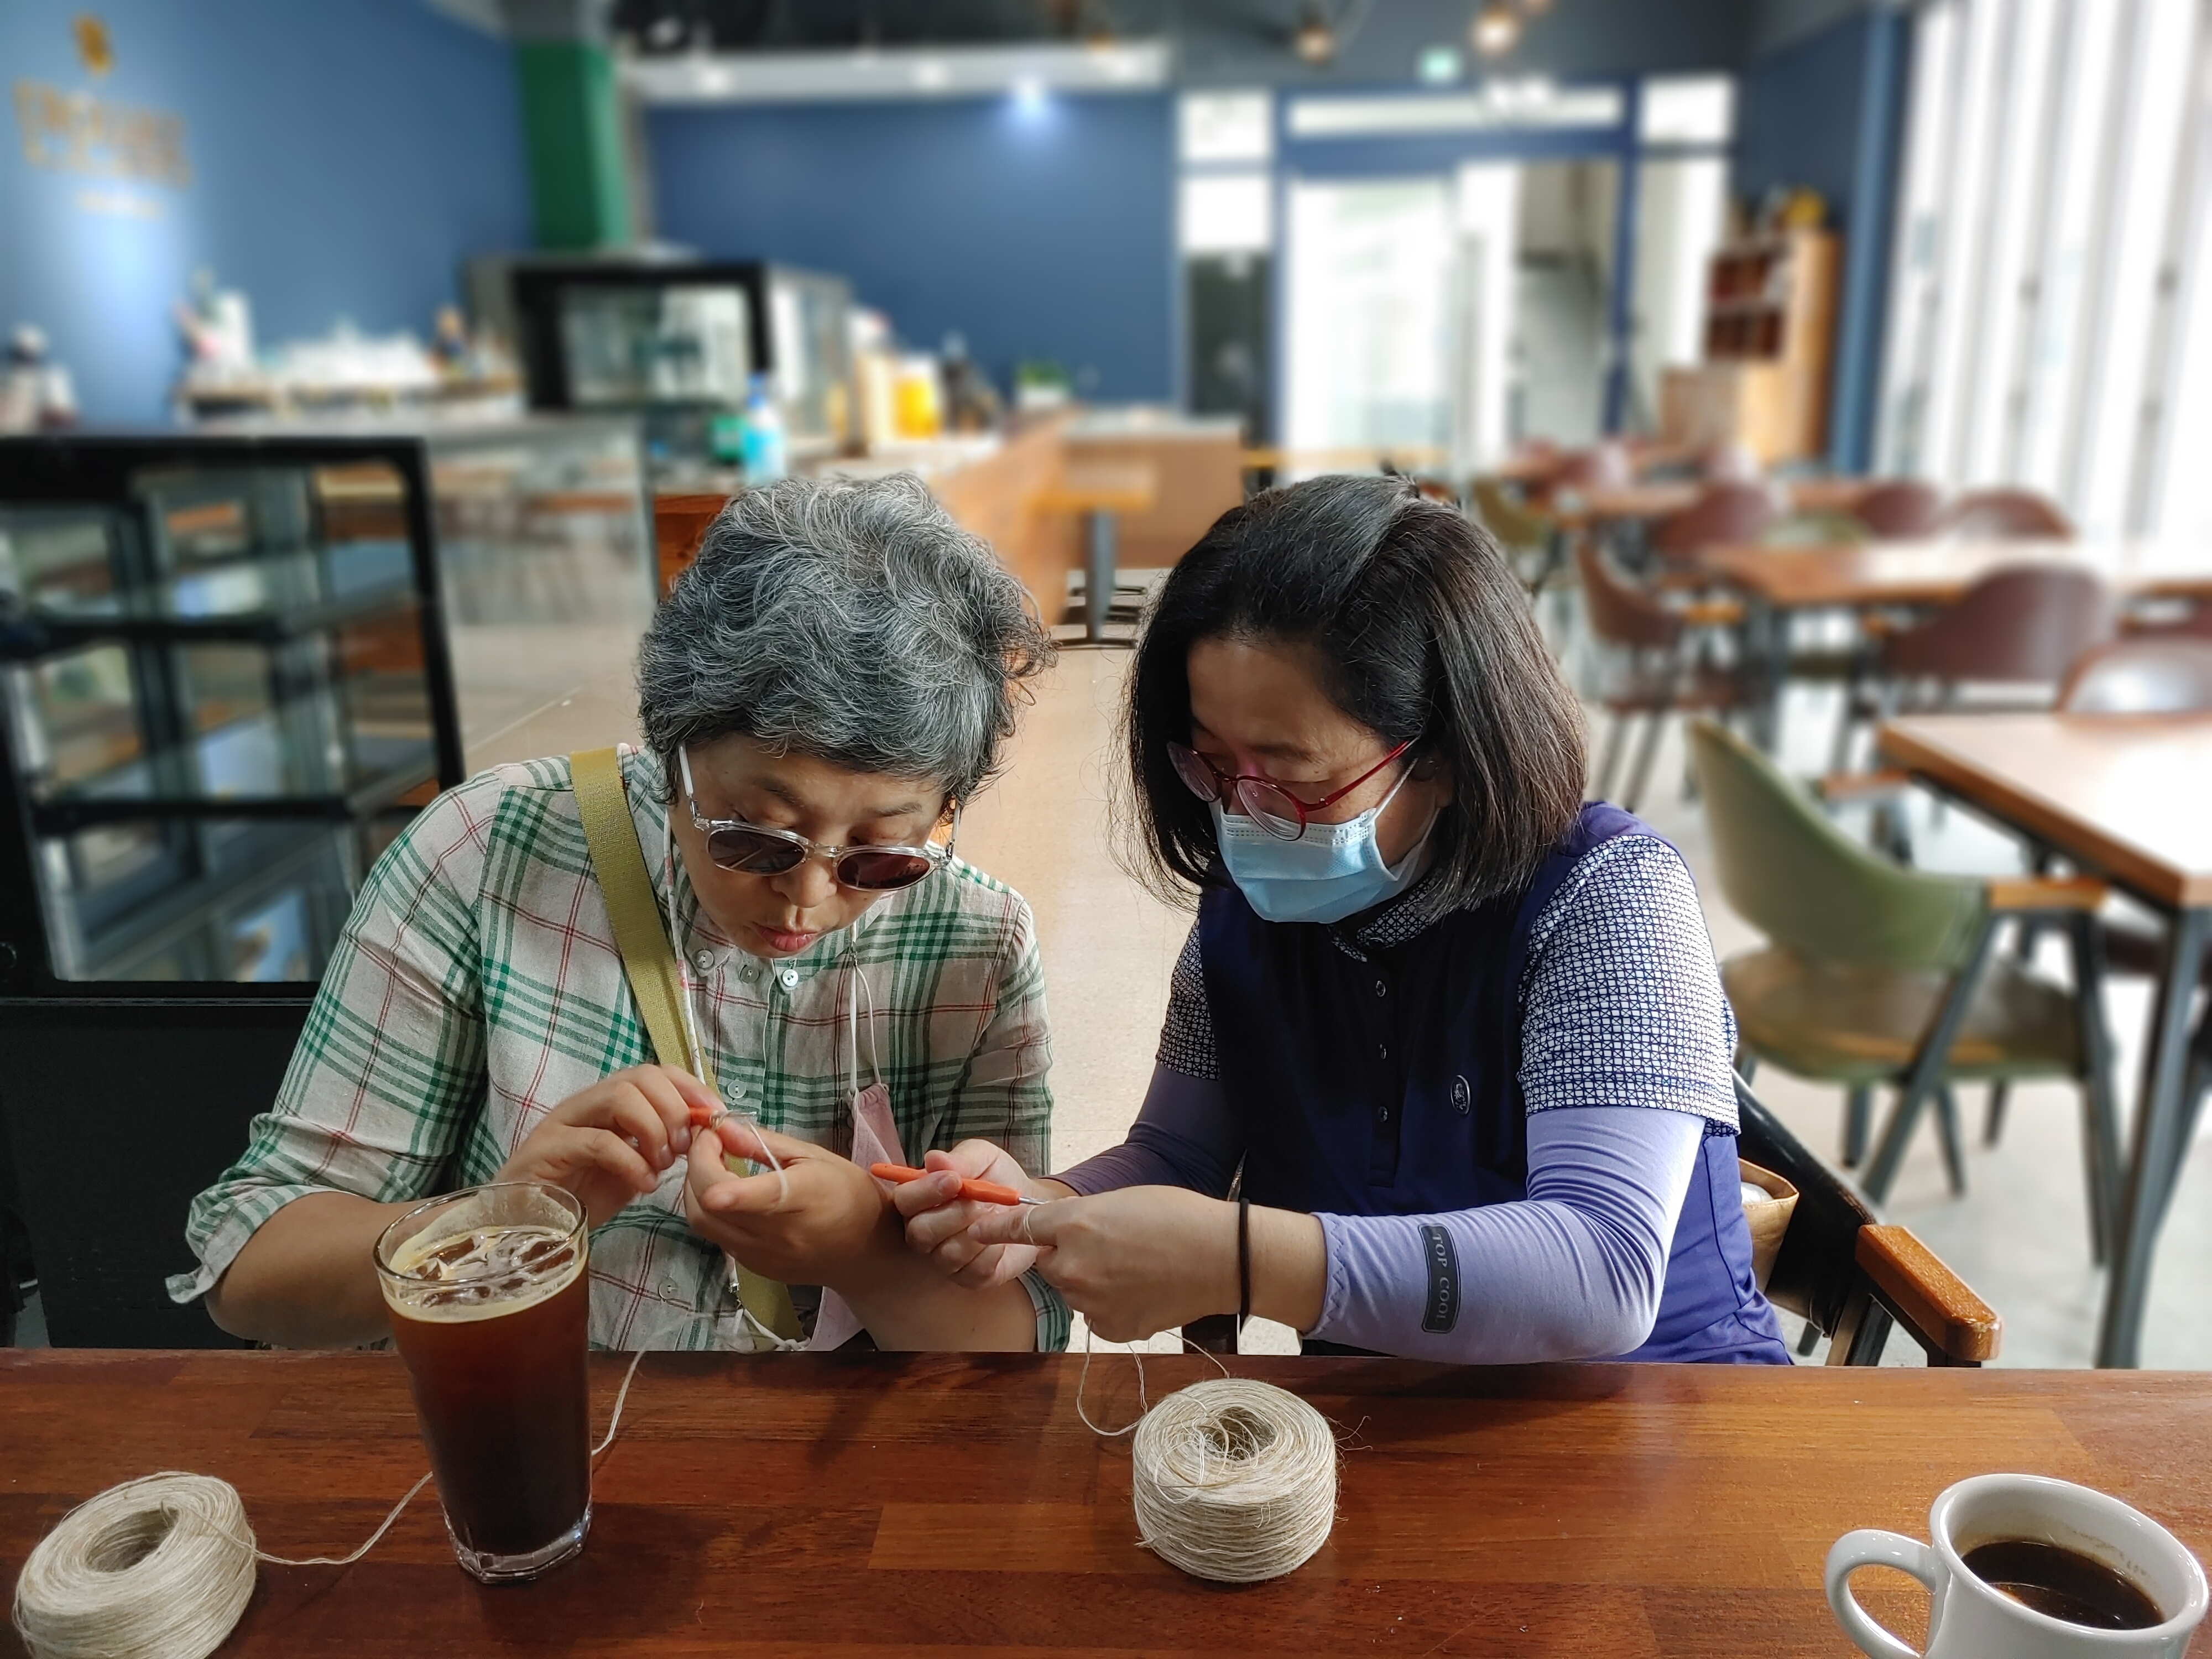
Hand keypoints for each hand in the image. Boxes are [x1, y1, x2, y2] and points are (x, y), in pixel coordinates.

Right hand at [497, 1065, 714, 1227]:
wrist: (524, 1228)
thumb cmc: (578, 1196)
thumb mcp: (631, 1169)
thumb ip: (659, 1149)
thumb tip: (700, 1136)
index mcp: (605, 1103)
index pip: (653, 1072)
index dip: (689, 1087)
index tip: (715, 1114)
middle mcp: (584, 1104)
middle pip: (639, 1077)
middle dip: (674, 1108)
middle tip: (684, 1147)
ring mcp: (562, 1123)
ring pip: (619, 1097)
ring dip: (654, 1129)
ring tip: (663, 1165)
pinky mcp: (547, 1150)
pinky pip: (598, 1141)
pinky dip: (631, 1161)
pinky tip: (644, 1184)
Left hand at [683, 1118, 889, 1286]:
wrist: (867, 1250)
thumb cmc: (848, 1193)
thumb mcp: (814, 1156)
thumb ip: (764, 1142)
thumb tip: (722, 1127)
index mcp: (801, 1198)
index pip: (751, 1196)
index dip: (715, 1177)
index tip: (708, 1138)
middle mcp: (777, 1234)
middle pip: (709, 1205)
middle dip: (696, 1165)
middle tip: (709, 1141)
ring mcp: (761, 1256)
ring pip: (702, 1223)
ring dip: (695, 1188)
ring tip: (712, 1163)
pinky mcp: (752, 1268)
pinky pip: (715, 1235)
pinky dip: (710, 1209)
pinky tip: (726, 1192)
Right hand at [891, 1140, 1058, 1289]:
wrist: (1030, 1204)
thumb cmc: (998, 1177)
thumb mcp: (983, 1158)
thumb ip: (960, 1159)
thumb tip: (933, 1159)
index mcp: (920, 1199)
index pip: (903, 1200)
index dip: (924, 1192)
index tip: (953, 1181)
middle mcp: (924, 1232)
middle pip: (919, 1233)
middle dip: (954, 1215)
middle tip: (982, 1202)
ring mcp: (944, 1259)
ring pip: (947, 1254)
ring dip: (977, 1232)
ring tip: (995, 1216)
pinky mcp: (969, 1277)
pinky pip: (975, 1271)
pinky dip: (994, 1251)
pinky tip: (1002, 1237)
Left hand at [966, 1186, 1238, 1342]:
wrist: (1221, 1258)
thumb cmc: (1177, 1218)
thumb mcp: (1120, 1201)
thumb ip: (1081, 1219)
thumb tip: (1063, 1236)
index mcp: (1074, 1224)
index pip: (1019, 1227)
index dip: (993, 1228)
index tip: (973, 1230)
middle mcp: (1073, 1266)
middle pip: (1049, 1264)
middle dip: (1067, 1256)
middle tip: (1110, 1245)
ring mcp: (1090, 1302)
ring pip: (1074, 1291)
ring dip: (1091, 1281)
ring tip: (1136, 1267)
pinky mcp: (1110, 1328)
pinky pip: (1096, 1316)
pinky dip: (1112, 1305)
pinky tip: (1143, 1291)